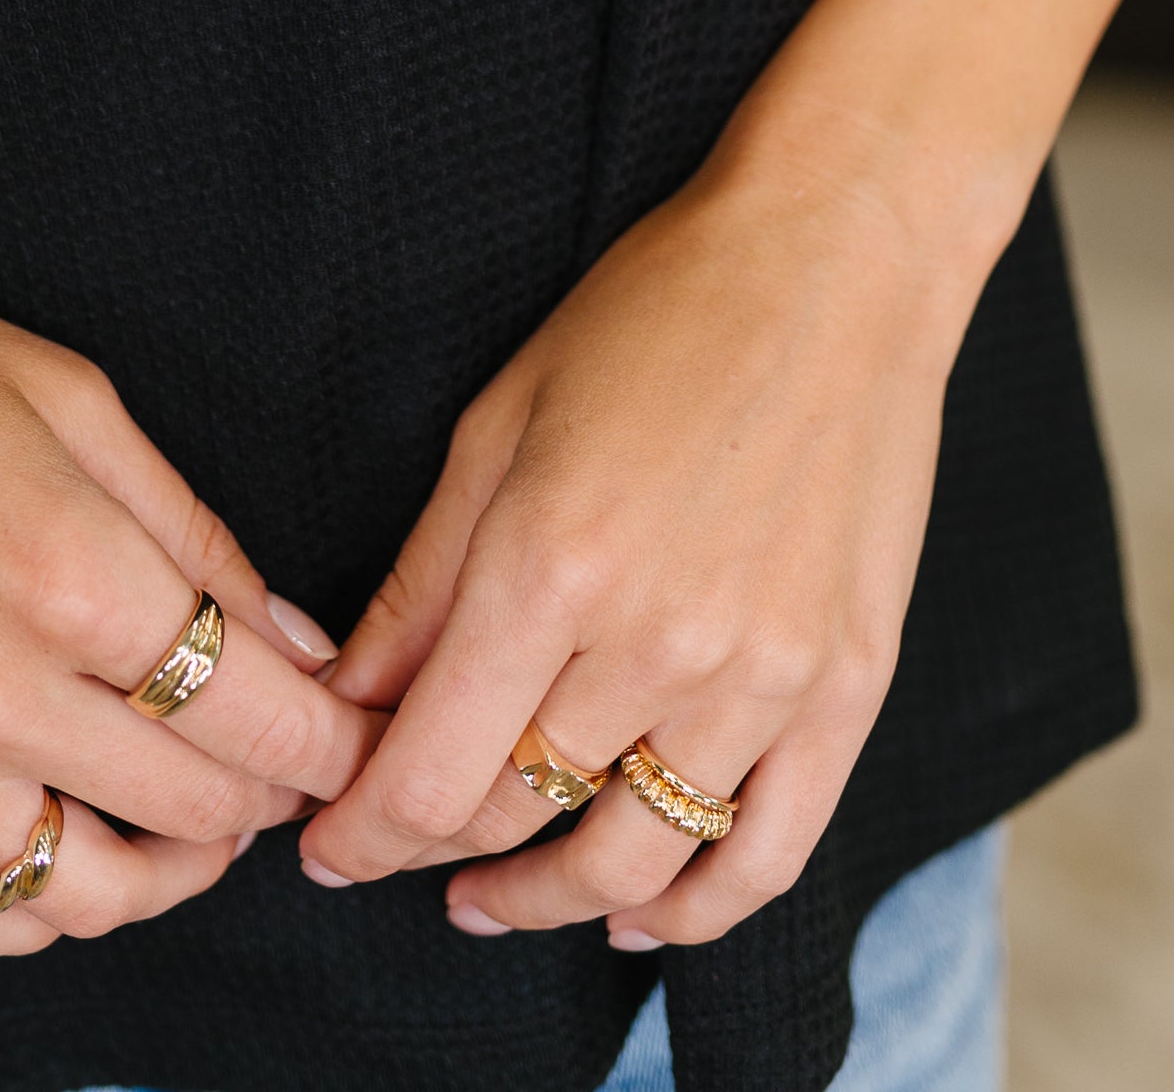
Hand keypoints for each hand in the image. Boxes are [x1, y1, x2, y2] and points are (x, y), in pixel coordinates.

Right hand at [0, 190, 373, 957]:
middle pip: (193, 809)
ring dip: (167, 870)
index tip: (356, 737)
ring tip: (194, 823)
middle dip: (268, 796)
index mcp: (69, 570)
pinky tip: (65, 860)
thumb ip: (192, 528)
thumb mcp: (69, 393)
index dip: (331, 742)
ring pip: (85, 890)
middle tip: (287, 764)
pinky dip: (31, 914)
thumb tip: (293, 641)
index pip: (259, 718)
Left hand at [296, 156, 970, 949]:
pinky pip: (764, 854)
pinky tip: (632, 910)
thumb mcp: (500, 423)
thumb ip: (421, 581)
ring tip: (494, 895)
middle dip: (435, 848)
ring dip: (546, 897)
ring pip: (631, 859)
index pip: (431, 770)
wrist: (836, 262)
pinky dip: (692, 911)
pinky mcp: (847, 690)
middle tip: (397, 844)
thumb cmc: (657, 315)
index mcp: (551, 563)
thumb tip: (346, 701)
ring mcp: (763, 677)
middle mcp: (658, 641)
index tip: (326, 846)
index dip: (364, 832)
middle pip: (518, 815)